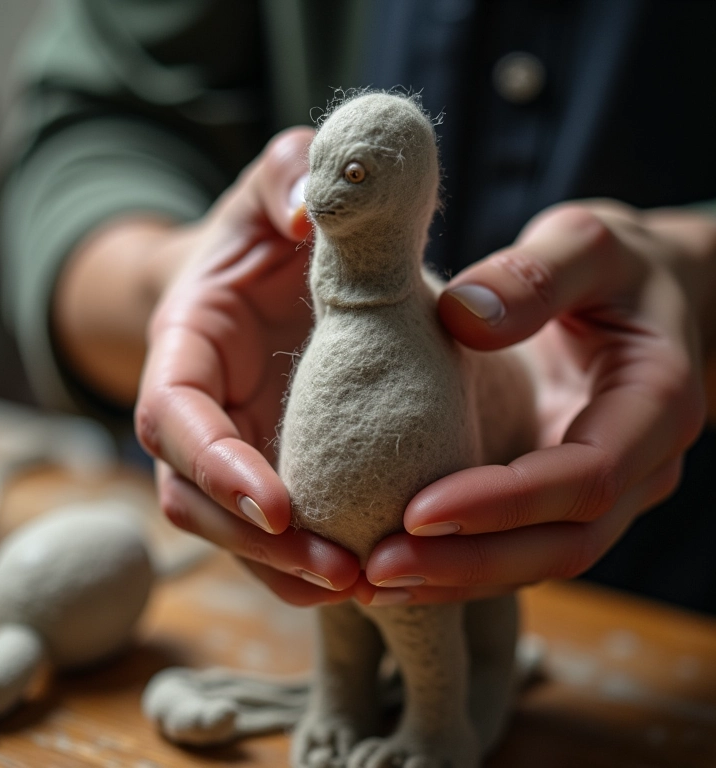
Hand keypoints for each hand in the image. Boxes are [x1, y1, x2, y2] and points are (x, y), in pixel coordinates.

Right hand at [134, 128, 360, 604]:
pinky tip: (368, 580)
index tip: (277, 504)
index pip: (171, 418)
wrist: (267, 272)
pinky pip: (278, 534)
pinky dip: (307, 566)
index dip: (213, 464)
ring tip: (363, 586)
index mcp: (184, 347)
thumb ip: (287, 179)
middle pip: (195, 498)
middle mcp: (198, 412)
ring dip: (287, 569)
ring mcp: (233, 449)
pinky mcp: (272, 471)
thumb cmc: (266, 229)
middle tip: (341, 569)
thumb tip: (311, 211)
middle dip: (256, 543)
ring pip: (233, 532)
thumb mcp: (275, 186)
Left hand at [363, 201, 715, 603]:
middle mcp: (640, 464)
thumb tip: (462, 315)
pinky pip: (518, 543)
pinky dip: (462, 559)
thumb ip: (536, 274)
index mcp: (657, 404)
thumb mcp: (586, 242)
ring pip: (539, 559)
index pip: (587, 478)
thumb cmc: (620, 264)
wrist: (650, 294)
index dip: (504, 502)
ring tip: (375, 579)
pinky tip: (399, 563)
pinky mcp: (566, 494)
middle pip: (563, 544)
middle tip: (379, 568)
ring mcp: (606, 489)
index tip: (418, 509)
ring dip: (459, 576)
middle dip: (471, 562)